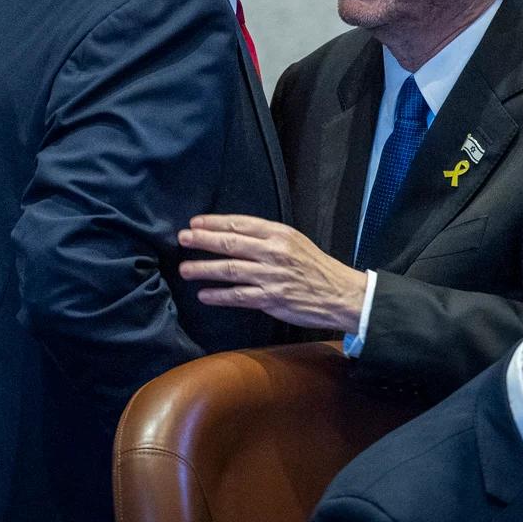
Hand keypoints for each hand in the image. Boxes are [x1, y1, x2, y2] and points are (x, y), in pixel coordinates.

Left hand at [178, 214, 366, 331]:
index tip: (195, 223)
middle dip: (202, 240)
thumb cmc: (316, 267)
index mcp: (279, 234)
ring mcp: (271, 276)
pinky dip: (219, 295)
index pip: (240, 223)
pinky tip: (204, 294)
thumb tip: (235, 233)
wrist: (340, 294)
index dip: (214, 222)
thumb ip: (267, 237)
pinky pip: (239, 296)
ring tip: (185, 269)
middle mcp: (273, 252)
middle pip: (230, 243)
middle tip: (182, 239)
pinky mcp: (271, 299)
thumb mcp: (294, 241)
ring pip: (229, 270)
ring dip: (203, 269)